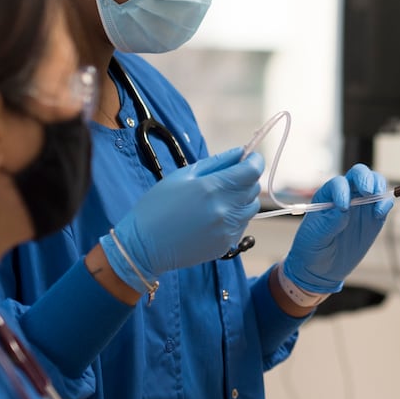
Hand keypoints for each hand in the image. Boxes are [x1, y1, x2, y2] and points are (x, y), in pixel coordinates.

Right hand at [102, 148, 264, 289]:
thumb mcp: (183, 176)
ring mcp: (227, 230)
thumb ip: (216, 163)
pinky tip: (213, 217)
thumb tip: (241, 152)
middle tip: (227, 178)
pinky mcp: (226, 245)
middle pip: (254, 188)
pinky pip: (241, 225)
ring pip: (251, 208)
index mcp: (213, 188)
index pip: (252, 171)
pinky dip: (235, 217)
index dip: (255, 161)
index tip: (251, 157)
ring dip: (242, 199)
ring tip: (218, 199)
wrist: (144, 246)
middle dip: (246, 179)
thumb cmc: (158, 206)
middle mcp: (225, 210)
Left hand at [282, 165, 392, 294]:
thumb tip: (344, 209)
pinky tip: (381, 212)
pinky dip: (386, 203)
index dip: (342, 190)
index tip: (343, 207)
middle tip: (368, 191)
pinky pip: (383, 204)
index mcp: (327, 196)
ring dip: (379, 187)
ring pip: (374, 184)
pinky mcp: (373, 218)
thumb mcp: (315, 237)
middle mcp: (346, 195)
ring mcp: (361, 206)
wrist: (321, 269)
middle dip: (366, 179)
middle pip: (359, 175)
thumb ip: (329, 223)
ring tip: (378, 204)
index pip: (338, 184)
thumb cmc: (312, 248)